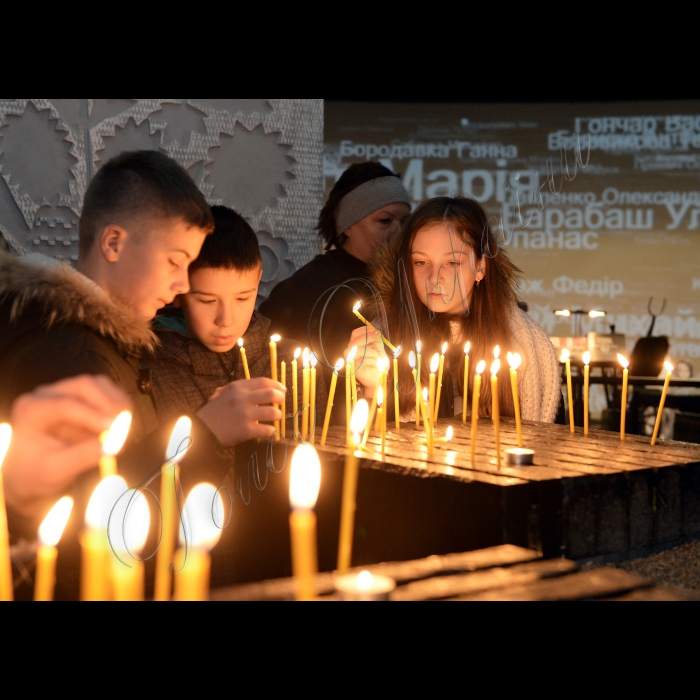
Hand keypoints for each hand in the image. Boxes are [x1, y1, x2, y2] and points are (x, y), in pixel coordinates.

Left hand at [3, 375, 131, 519]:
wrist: (31, 473)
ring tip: (124, 428)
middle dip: (108, 405)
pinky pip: (106, 392)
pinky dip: (119, 405)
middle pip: (84, 386)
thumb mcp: (56, 470)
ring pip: (98, 385)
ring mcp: (66, 392)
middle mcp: (47, 394)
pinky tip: (122, 424)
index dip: (92, 417)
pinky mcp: (82, 397)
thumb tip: (115, 447)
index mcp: (31, 410)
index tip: (113, 433)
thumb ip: (83, 457)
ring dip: (116, 404)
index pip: (65, 404)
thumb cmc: (36, 472)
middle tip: (123, 428)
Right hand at [197, 377, 285, 445]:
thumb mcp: (221, 393)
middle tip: (281, 403)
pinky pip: (267, 430)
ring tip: (275, 418)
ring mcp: (245, 414)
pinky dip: (271, 431)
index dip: (277, 385)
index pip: (264, 382)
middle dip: (281, 398)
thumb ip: (237, 389)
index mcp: (237, 387)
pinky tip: (269, 432)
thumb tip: (258, 387)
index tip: (283, 389)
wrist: (200, 430)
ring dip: (278, 415)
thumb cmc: (212, 412)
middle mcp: (242, 398)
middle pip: (272, 394)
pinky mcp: (246, 430)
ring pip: (273, 412)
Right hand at [345, 326, 388, 396]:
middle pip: (354, 341)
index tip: (374, 330)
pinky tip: (375, 365)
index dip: (364, 330)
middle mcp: (350, 352)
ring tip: (377, 356)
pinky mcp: (353, 369)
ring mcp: (350, 361)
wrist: (379, 379)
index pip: (355, 334)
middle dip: (367, 337)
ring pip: (358, 350)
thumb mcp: (380, 350)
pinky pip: (363, 361)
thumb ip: (377, 342)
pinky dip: (372, 361)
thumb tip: (376, 332)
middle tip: (377, 336)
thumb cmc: (378, 364)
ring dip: (371, 352)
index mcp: (355, 346)